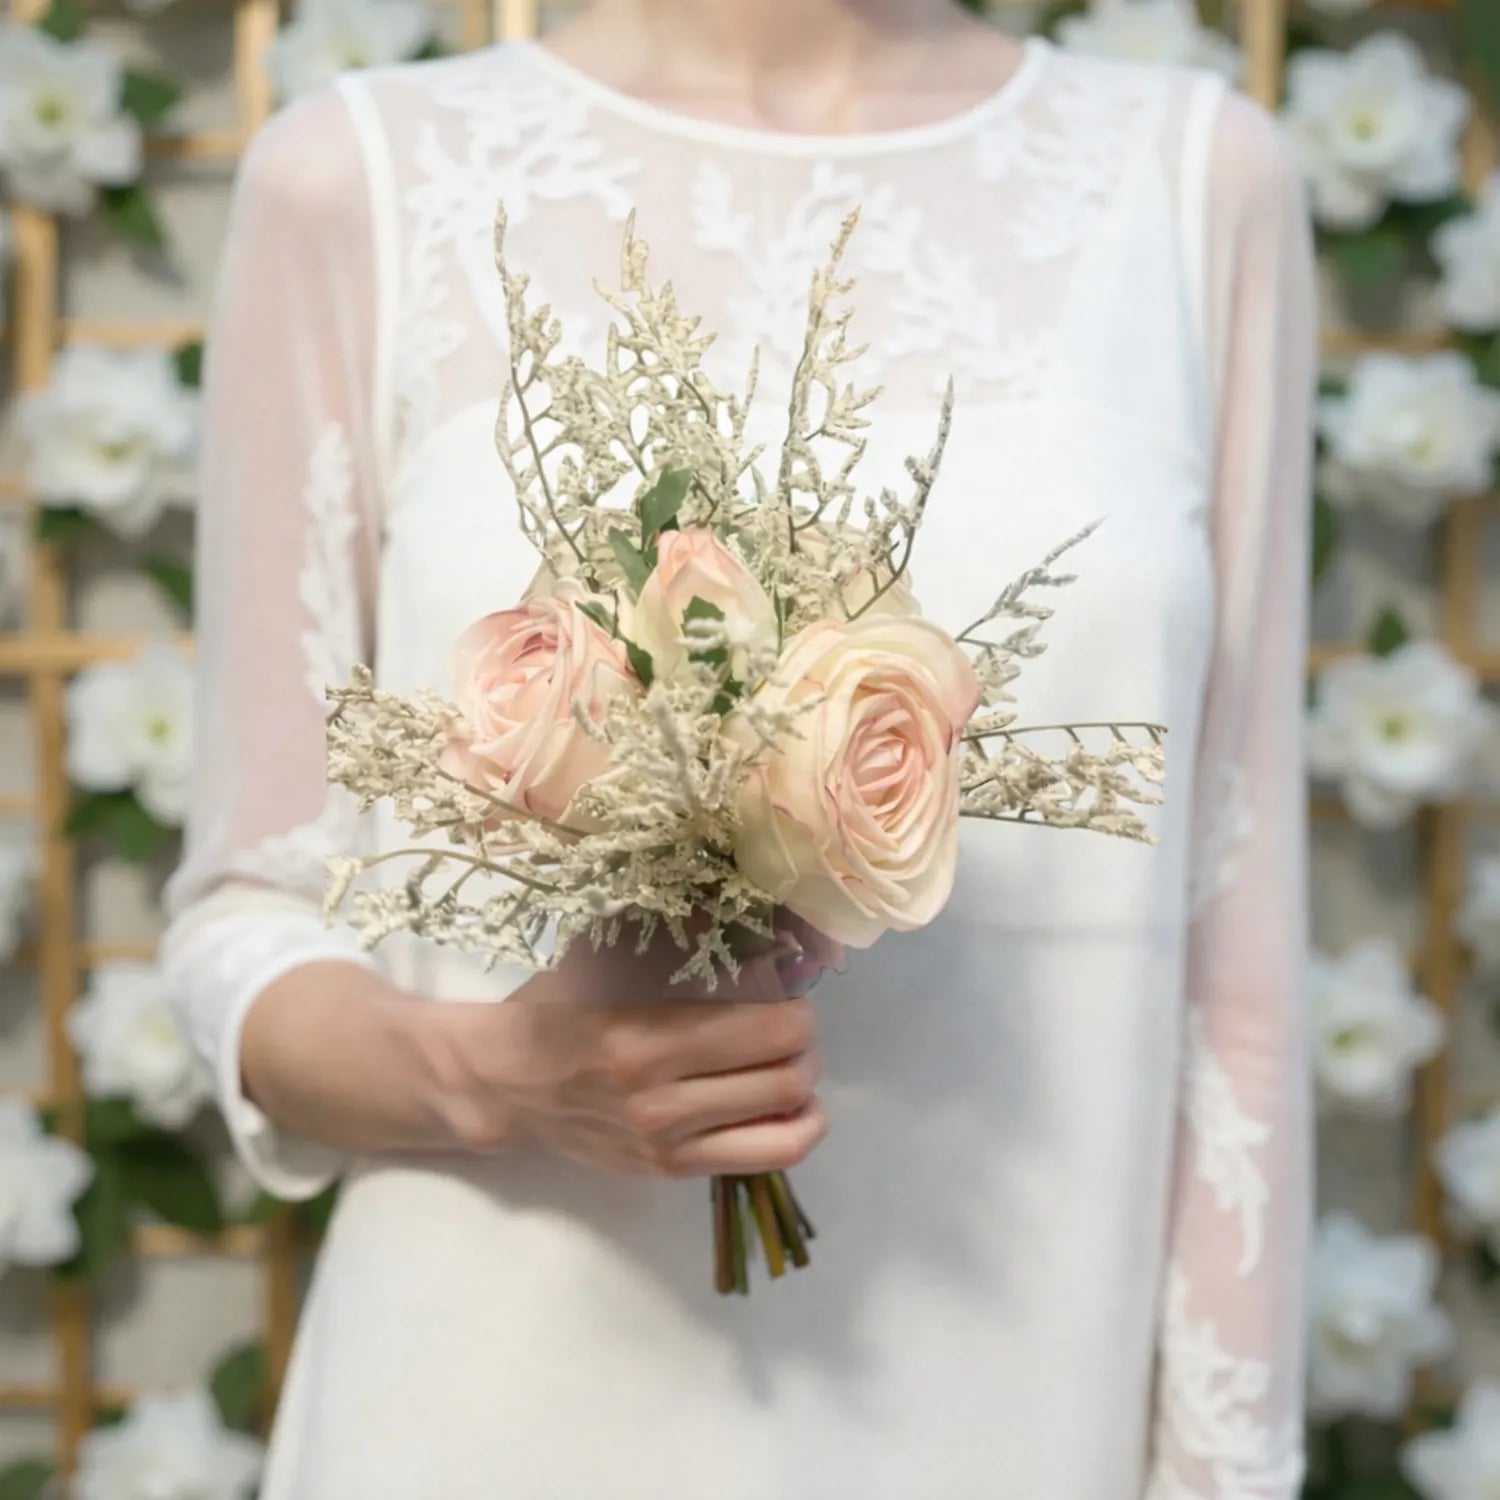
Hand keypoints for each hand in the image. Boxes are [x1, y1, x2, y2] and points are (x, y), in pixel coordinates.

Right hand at [433, 933, 828, 1177]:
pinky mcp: (669, 1169)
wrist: (505, 1082)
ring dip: (804, 1087)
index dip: (798, 1008)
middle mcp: (661, 1097)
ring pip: (786, 1122)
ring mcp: (667, 1142)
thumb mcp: (606, 953)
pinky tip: (787, 1106)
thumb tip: (757, 919)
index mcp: (646, 1035)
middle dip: (805, 1045)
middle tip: (793, 1023)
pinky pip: (764, 1159)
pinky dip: (794, 1130)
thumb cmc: (559, 1005)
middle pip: (787, 1077)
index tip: (788, 990)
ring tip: (790, 1063)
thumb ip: (676, 935)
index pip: (770, 1030)